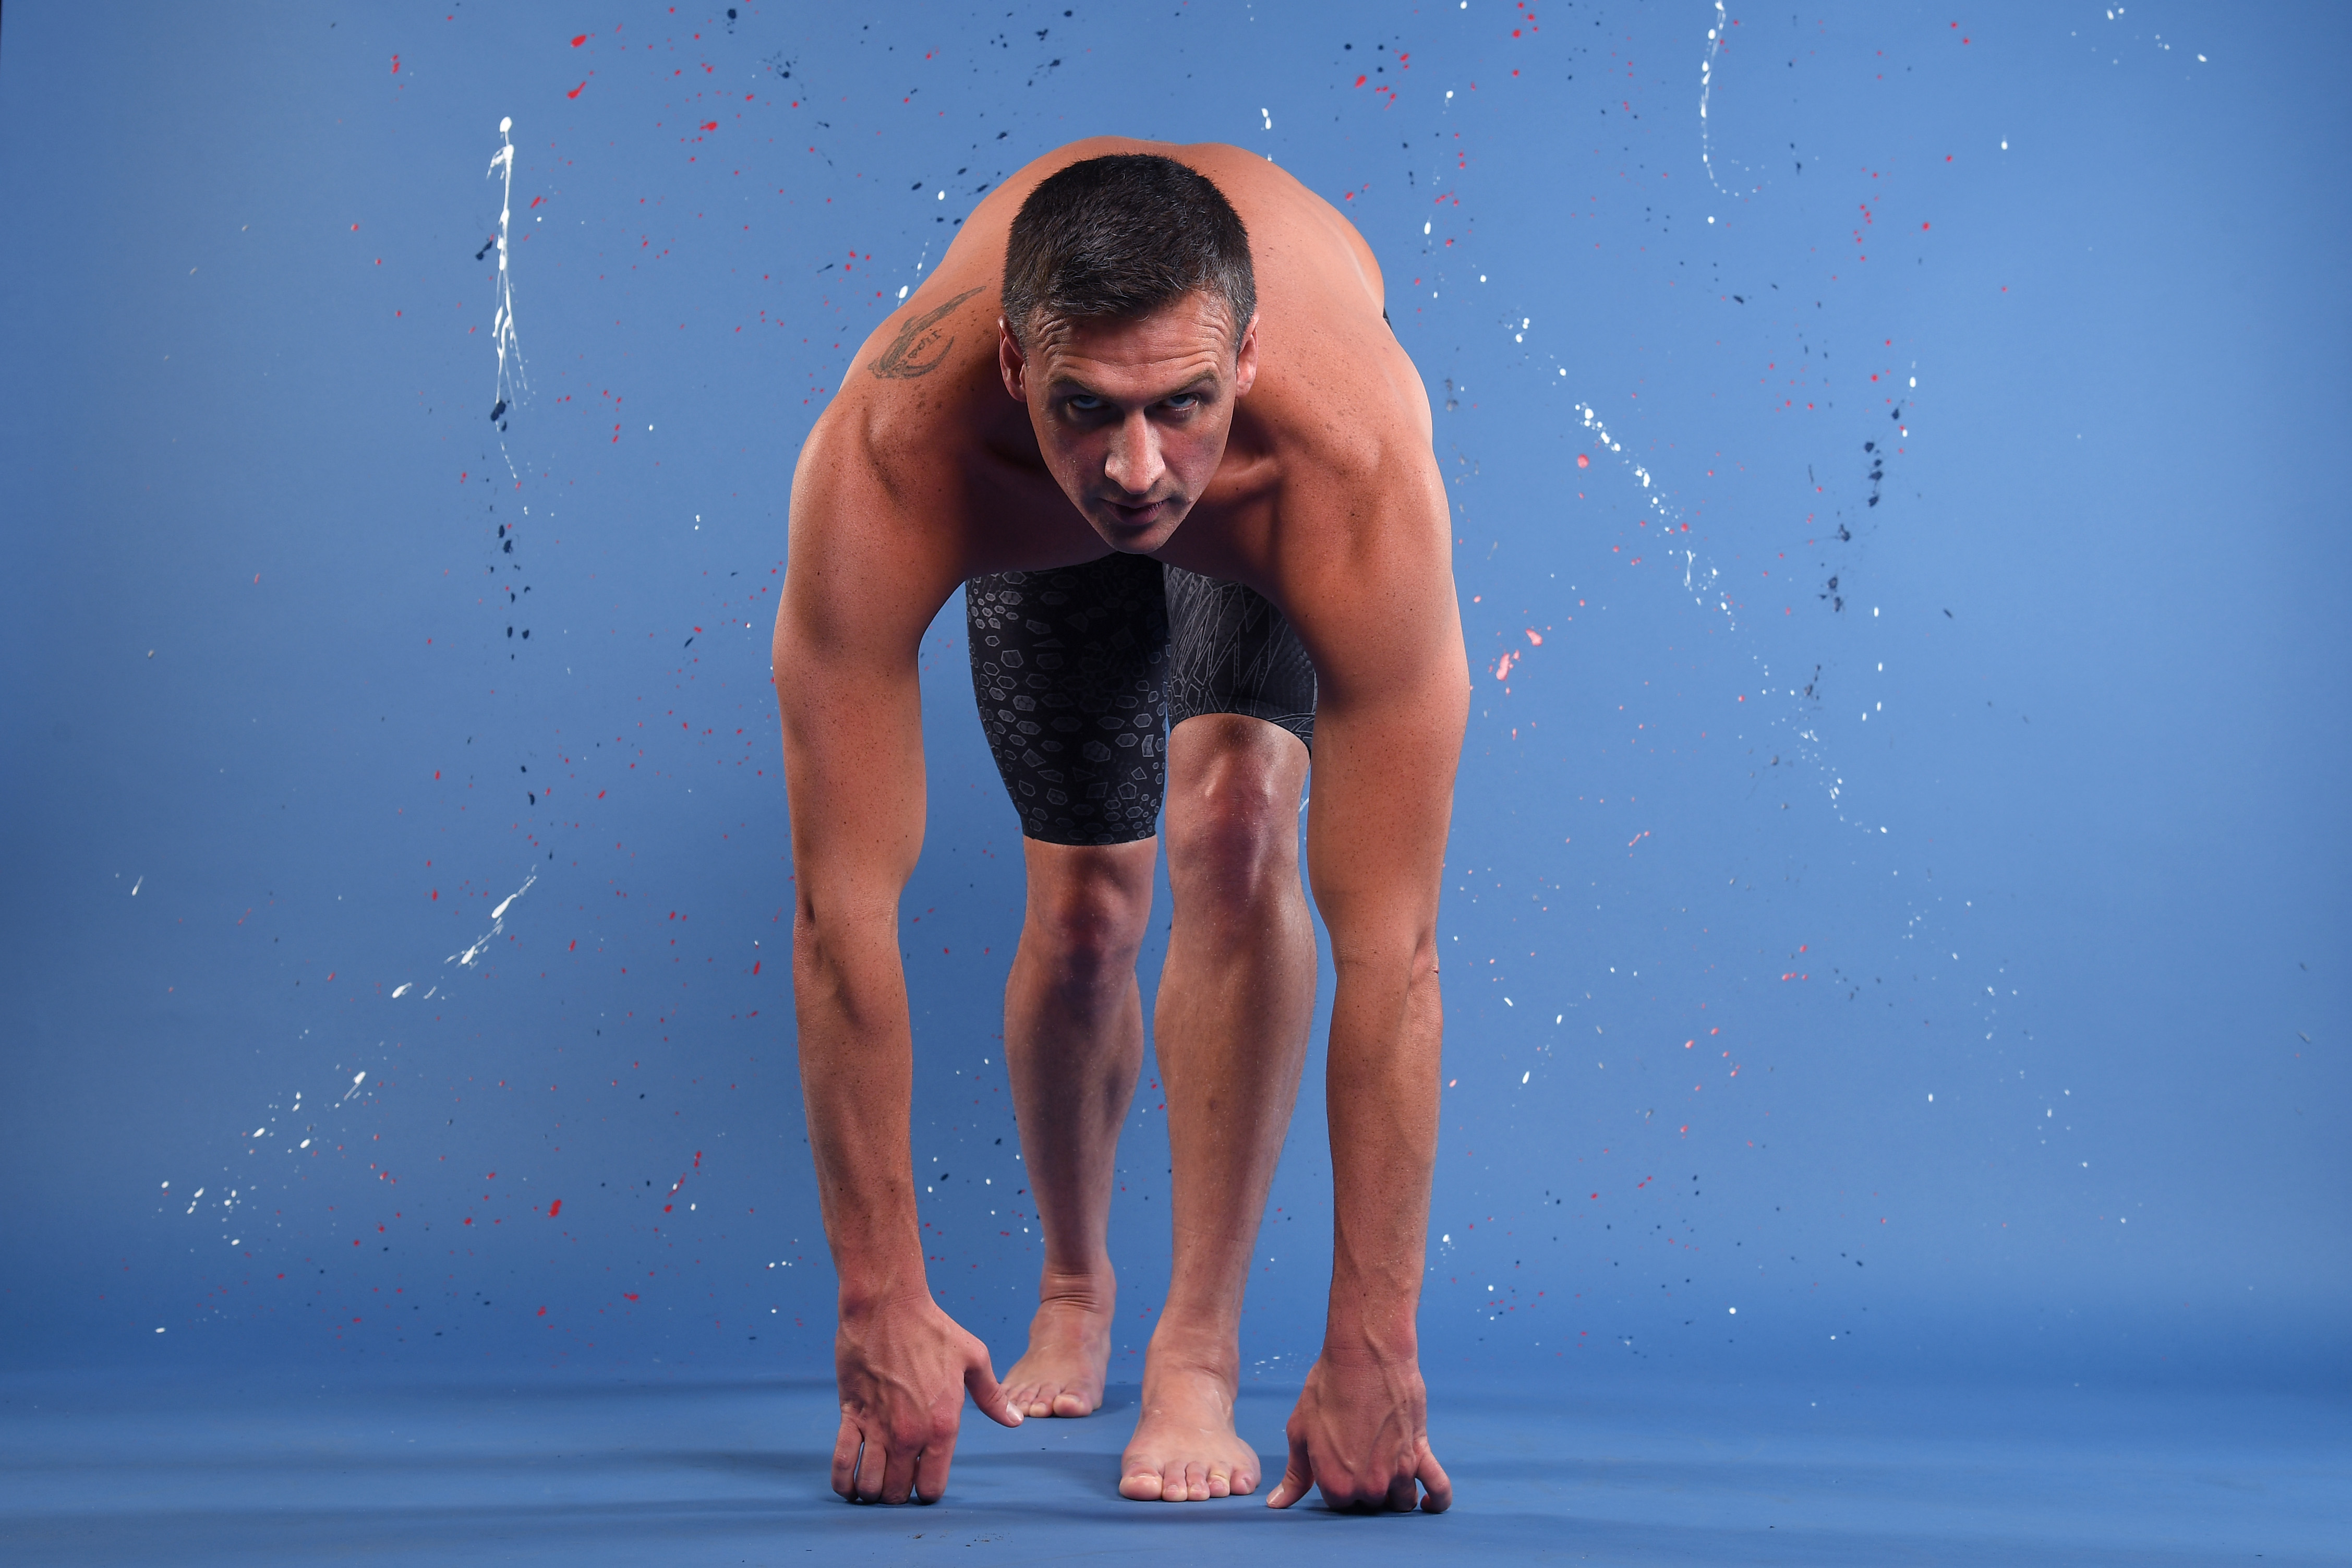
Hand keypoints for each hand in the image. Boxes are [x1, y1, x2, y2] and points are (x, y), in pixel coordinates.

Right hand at [832, 1293, 1021, 1502]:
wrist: (887, 1306)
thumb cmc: (933, 1329)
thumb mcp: (973, 1359)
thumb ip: (992, 1396)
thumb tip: (1014, 1421)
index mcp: (943, 1425)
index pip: (932, 1488)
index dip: (928, 1490)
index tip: (924, 1477)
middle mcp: (909, 1434)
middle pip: (898, 1493)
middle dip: (899, 1493)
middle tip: (899, 1477)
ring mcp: (877, 1427)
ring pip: (869, 1485)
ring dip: (871, 1490)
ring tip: (876, 1478)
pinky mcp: (851, 1415)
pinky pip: (841, 1463)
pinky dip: (842, 1480)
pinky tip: (848, 1481)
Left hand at [1265, 1346, 1450, 1512]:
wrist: (1365, 1355)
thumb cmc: (1327, 1387)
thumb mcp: (1300, 1431)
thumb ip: (1295, 1475)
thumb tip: (1278, 1504)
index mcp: (1336, 1484)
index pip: (1340, 1505)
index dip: (1336, 1484)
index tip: (1336, 1461)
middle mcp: (1369, 1486)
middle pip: (1370, 1503)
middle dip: (1364, 1486)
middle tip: (1358, 1452)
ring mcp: (1398, 1472)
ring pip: (1401, 1501)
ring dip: (1394, 1491)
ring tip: (1384, 1466)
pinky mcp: (1421, 1452)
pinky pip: (1439, 1488)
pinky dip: (1438, 1500)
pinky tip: (1430, 1503)